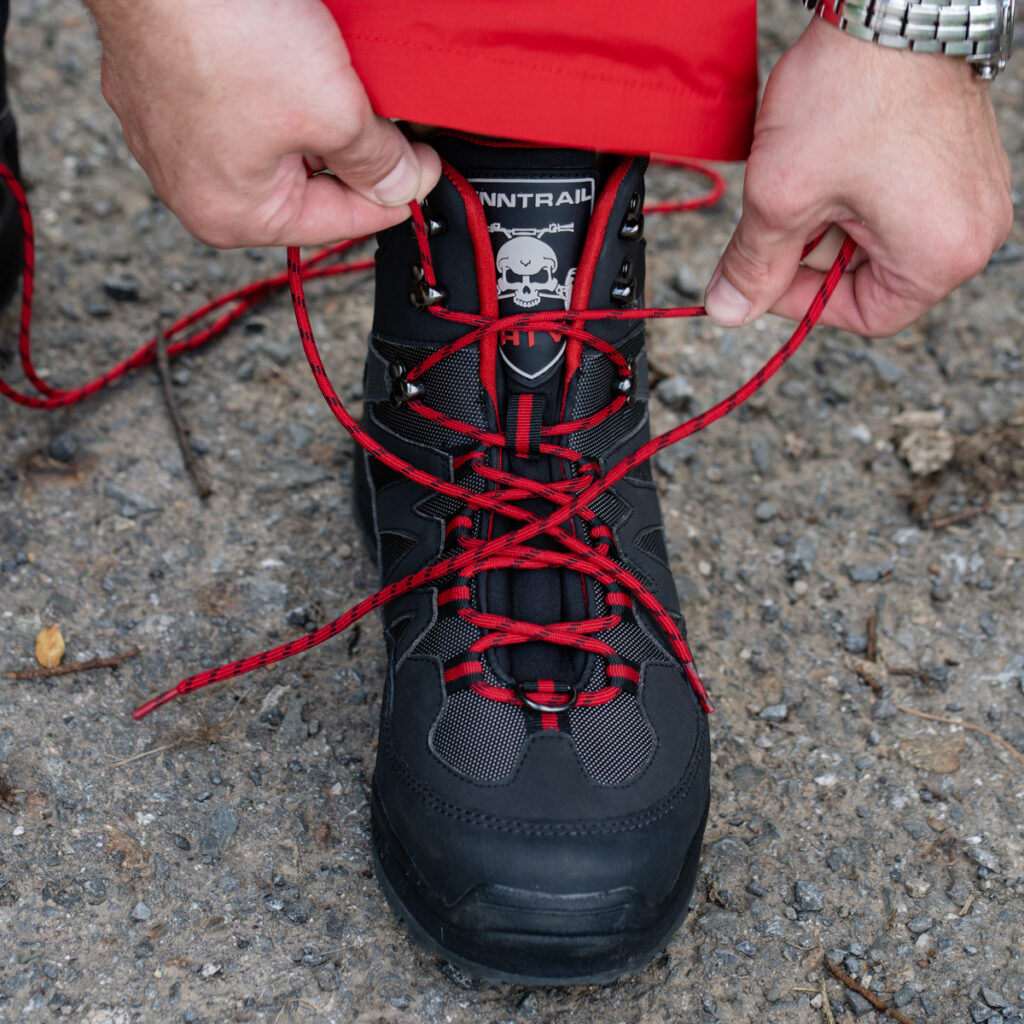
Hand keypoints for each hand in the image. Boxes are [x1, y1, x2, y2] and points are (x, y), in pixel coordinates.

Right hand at [84, 0, 440, 247]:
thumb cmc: (223, 32)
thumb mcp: (334, 113)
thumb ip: (378, 163)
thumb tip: (403, 184)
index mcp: (231, 215)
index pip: (337, 223)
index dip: (393, 199)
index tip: (425, 175)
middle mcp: (193, 187)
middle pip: (305, 186)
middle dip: (354, 158)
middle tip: (396, 129)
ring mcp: (172, 135)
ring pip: (275, 143)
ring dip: (317, 119)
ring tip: (344, 85)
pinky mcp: (164, 87)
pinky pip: (242, 106)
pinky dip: (278, 91)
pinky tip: (299, 62)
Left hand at [704, 17, 1012, 337]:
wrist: (893, 3)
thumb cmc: (853, 91)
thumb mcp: (782, 197)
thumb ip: (753, 265)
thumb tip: (729, 310)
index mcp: (941, 256)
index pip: (862, 317)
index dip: (802, 303)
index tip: (763, 278)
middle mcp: (973, 231)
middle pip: (869, 279)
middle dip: (811, 254)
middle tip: (776, 217)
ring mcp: (970, 193)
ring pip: (876, 239)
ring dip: (828, 221)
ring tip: (804, 176)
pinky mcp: (959, 160)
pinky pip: (897, 203)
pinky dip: (853, 194)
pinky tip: (829, 161)